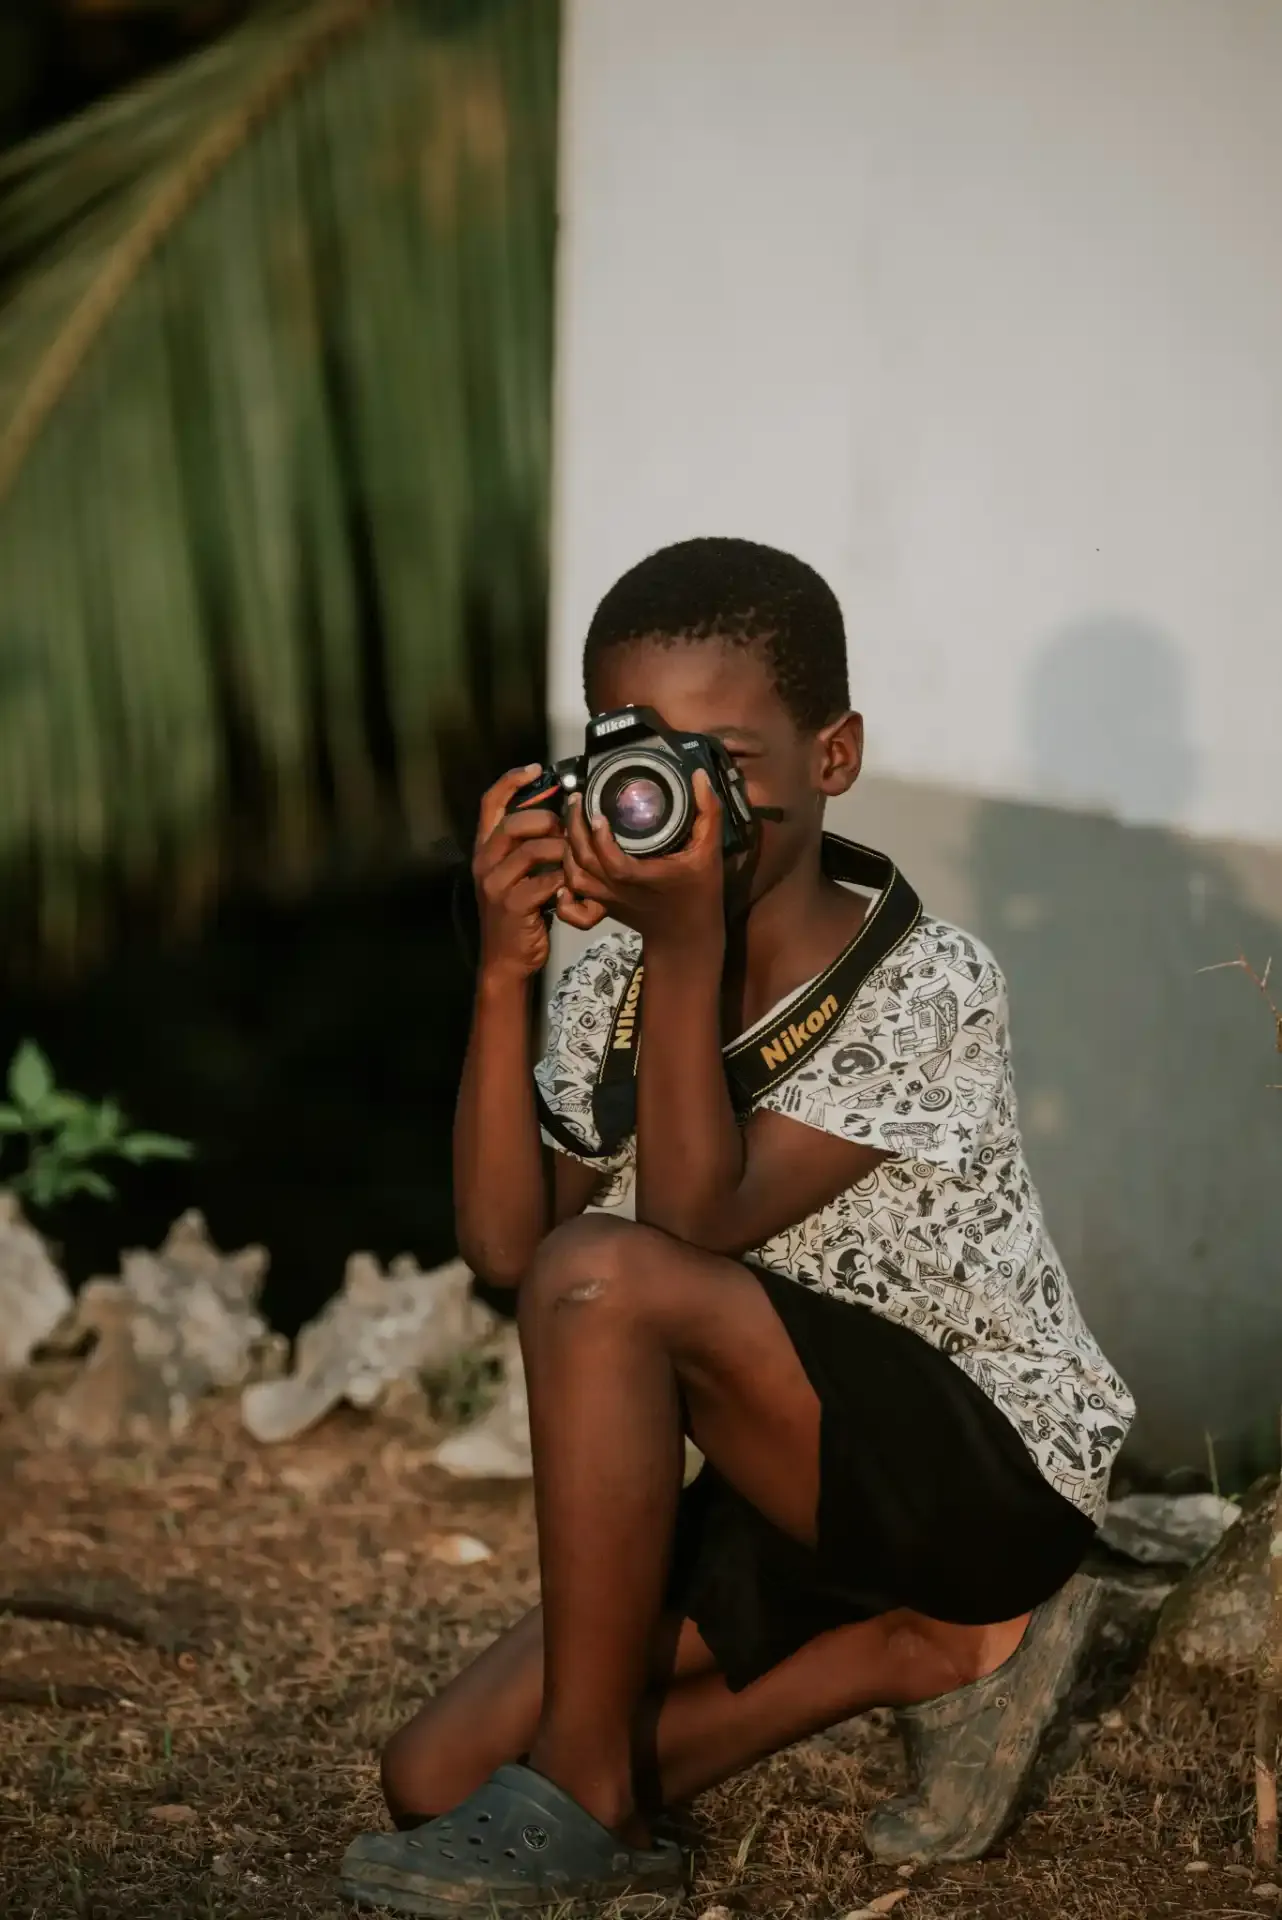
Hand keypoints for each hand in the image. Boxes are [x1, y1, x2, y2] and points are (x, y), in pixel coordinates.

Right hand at [472, 766, 567, 980]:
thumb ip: (524, 847)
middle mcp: (484, 862)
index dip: (512, 780)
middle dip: (548, 821)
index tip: (536, 768)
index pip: (490, 803)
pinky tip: (571, 889)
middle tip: (567, 831)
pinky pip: (547, 880)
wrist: (506, 959)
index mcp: (484, 849)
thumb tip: (557, 817)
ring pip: (535, 849)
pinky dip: (565, 882)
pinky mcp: (514, 904)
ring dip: (562, 853)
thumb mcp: (513, 875)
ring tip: (574, 863)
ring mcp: (496, 883)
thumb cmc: (517, 914)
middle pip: (516, 822)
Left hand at [560, 770, 725, 951]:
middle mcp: (618, 890)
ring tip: (572, 820)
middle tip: (576, 800)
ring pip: (574, 877)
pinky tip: (566, 862)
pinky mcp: (603, 906)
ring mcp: (607, 900)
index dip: (599, 838)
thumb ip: (707, 813)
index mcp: (641, 877)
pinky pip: (573, 898)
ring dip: (568, 849)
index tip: (597, 812)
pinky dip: (564, 884)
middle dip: (574, 829)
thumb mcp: (709, 852)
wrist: (687, 937)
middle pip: (583, 862)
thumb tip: (700, 777)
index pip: (611, 860)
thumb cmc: (699, 893)